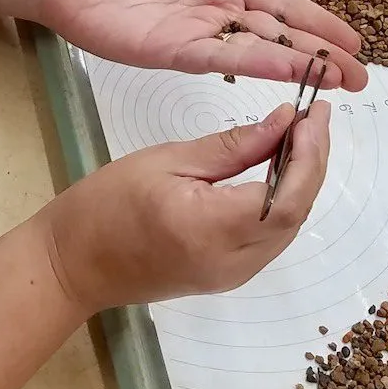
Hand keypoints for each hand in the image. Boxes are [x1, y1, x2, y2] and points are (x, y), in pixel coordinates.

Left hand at [35, 0, 367, 90]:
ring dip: (300, 66)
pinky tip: (290, 71)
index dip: (319, 21)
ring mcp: (199, 34)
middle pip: (281, 35)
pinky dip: (259, 65)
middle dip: (322, 55)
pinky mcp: (174, 52)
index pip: (283, 3)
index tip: (354, 40)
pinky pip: (224, 59)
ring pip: (260, 52)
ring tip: (340, 82)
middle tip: (362, 78)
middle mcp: (219, 10)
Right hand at [44, 102, 330, 318]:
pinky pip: (271, 237)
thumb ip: (231, 146)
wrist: (73, 264)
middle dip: (313, 162)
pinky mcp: (228, 276)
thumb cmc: (106, 204)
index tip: (314, 112)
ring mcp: (233, 276)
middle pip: (297, 213)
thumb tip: (283, 122)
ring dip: (302, 181)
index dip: (310, 153)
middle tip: (313, 117)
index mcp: (213, 229)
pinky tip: (278, 168)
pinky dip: (283, 200)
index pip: (288, 196)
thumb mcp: (167, 161)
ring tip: (300, 135)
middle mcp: (233, 262)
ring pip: (289, 227)